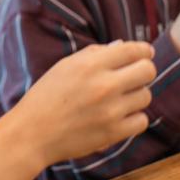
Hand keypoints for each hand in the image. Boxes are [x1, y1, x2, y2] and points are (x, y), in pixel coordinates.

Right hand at [12, 41, 155, 165]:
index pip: (134, 50)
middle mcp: (104, 85)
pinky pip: (142, 121)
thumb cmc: (46, 96)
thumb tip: (123, 46)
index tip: (145, 53)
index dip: (144, 50)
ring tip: (119, 98)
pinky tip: (120, 116)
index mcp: (90, 64)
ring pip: (146, 96)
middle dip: (144, 70)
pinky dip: (134, 118)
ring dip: (136, 95)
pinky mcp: (112, 133)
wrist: (32, 133)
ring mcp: (110, 110)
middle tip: (135, 75)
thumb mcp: (65, 66)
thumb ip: (95, 54)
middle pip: (148, 71)